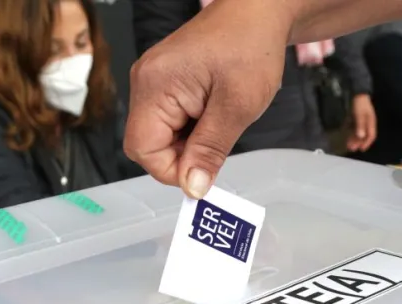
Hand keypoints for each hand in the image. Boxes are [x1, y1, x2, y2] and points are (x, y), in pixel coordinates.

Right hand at [124, 0, 291, 198]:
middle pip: (148, 145)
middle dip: (183, 154)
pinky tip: (213, 112)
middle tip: (217, 139)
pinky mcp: (164, 83)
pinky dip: (192, 128)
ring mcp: (153, 81)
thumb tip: (193, 187)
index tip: (205, 170)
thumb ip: (210, 150)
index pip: (143, 150)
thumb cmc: (250, 45)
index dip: (173, 170)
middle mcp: (145, 82)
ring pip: (160, 136)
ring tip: (220, 118)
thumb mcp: (237, 106)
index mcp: (155, 84)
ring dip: (190, 141)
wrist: (258, 12)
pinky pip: (169, 121)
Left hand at [346, 93, 376, 151]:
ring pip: (359, 133)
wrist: (357, 93)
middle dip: (358, 143)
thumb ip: (360, 125)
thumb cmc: (360, 104)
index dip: (367, 143)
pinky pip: (354, 129)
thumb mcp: (360, 115)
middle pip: (364, 136)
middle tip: (352, 149)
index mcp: (371, 122)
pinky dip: (351, 134)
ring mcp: (362, 121)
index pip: (371, 135)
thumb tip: (361, 136)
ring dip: (354, 139)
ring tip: (348, 145)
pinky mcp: (357, 120)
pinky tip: (347, 138)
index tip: (361, 149)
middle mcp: (367, 123)